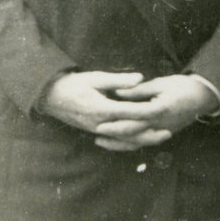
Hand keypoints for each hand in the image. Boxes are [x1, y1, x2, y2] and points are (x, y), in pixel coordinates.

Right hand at [40, 70, 172, 151]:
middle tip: (168, 131)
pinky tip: (141, 142)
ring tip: (160, 138)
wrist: (51, 97)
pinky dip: (130, 143)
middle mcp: (100, 123)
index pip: (129, 113)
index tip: (163, 111)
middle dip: (149, 133)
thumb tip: (140, 78)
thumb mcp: (95, 77)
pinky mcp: (95, 132)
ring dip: (143, 140)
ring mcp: (97, 130)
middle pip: (129, 132)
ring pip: (123, 140)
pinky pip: (116, 141)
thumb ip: (118, 80)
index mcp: (101, 108)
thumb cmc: (74, 83)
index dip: (147, 113)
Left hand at [92, 74, 216, 152]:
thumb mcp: (161, 83)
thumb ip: (139, 90)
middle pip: (133, 132)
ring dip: (118, 143)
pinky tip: (118, 144)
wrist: (203, 97)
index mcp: (159, 109)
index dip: (116, 119)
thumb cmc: (183, 86)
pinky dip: (130, 145)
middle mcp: (160, 124)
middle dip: (113, 134)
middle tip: (96, 132)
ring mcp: (162, 131)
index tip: (101, 119)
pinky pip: (144, 143)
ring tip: (101, 141)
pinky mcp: (163, 134)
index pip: (134, 116)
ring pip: (137, 142)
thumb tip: (119, 92)